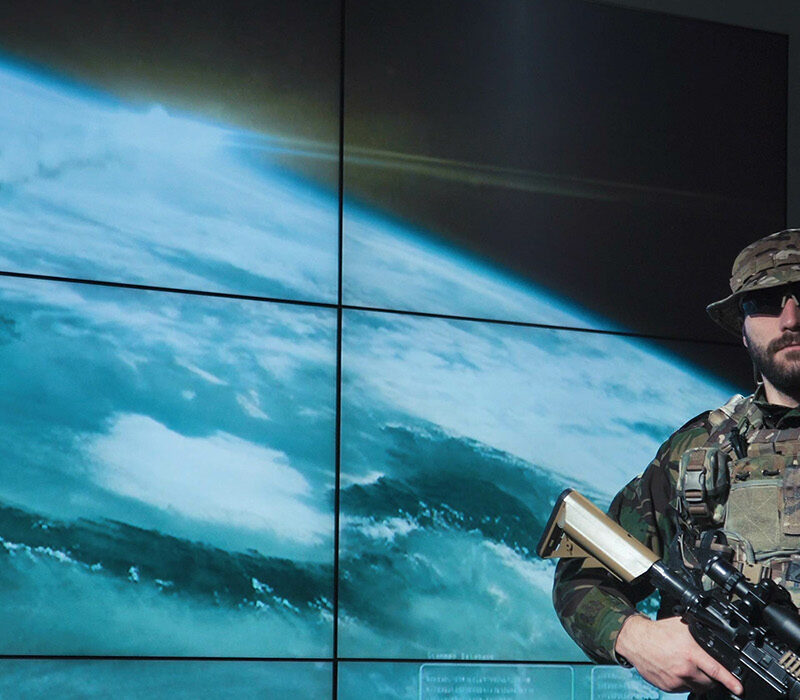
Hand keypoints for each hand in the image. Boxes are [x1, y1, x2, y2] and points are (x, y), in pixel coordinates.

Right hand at [614, 614, 742, 696]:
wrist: (636, 640)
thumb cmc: (659, 632)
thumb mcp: (683, 626)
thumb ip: (701, 633)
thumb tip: (719, 635)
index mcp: (690, 652)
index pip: (715, 670)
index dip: (730, 681)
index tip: (739, 688)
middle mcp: (684, 669)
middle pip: (709, 681)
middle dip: (713, 678)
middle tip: (707, 668)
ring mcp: (676, 680)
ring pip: (698, 687)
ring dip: (699, 681)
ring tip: (691, 667)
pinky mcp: (668, 687)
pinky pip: (684, 689)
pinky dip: (686, 682)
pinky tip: (679, 670)